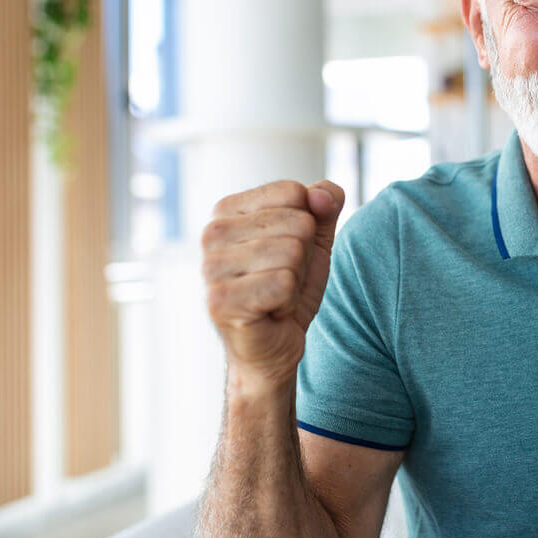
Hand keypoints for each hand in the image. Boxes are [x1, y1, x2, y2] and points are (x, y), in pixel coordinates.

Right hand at [201, 179, 344, 394]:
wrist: (274, 346)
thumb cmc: (289, 287)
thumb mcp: (315, 238)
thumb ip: (326, 203)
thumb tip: (322, 195)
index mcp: (227, 210)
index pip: (294, 192)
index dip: (307, 226)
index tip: (287, 253)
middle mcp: (212, 233)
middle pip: (298, 223)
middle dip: (304, 257)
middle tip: (283, 280)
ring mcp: (210, 267)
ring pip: (292, 252)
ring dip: (296, 281)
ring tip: (276, 295)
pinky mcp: (220, 300)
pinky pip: (284, 283)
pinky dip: (288, 301)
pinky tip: (270, 311)